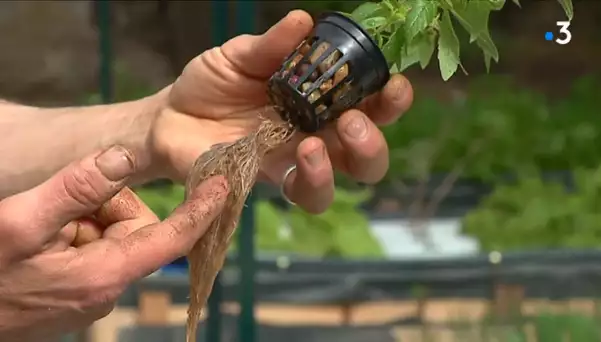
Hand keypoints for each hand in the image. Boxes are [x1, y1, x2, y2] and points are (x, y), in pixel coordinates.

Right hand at [0, 146, 227, 341]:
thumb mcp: (23, 221)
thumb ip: (78, 187)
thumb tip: (126, 156)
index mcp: (106, 275)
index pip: (173, 239)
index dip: (201, 209)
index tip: (225, 182)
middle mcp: (108, 288)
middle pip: (135, 227)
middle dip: (106, 205)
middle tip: (61, 205)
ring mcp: (91, 292)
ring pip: (111, 234)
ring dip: (85, 218)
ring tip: (43, 224)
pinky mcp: (77, 290)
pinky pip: (93, 248)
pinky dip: (74, 232)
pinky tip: (43, 236)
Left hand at [151, 10, 412, 212]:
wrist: (170, 116)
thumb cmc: (212, 84)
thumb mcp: (240, 56)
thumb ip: (271, 46)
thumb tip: (303, 21)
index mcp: (319, 102)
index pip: (368, 106)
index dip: (389, 100)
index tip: (391, 85)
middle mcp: (316, 136)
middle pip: (366, 154)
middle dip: (372, 141)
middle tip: (352, 120)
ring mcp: (294, 164)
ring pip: (340, 183)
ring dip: (342, 166)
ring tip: (314, 143)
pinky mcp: (269, 182)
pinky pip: (302, 193)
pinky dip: (310, 178)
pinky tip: (296, 155)